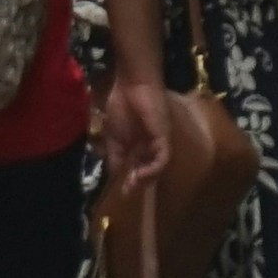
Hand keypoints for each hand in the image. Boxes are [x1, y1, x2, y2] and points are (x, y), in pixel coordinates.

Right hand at [100, 71, 177, 204]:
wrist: (131, 86)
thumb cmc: (121, 106)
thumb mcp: (113, 137)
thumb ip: (115, 156)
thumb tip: (114, 175)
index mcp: (139, 145)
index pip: (137, 167)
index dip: (130, 179)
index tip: (122, 191)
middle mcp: (152, 146)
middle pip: (149, 170)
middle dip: (139, 182)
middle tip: (128, 191)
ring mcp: (159, 142)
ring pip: (157, 167)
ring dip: (146, 178)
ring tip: (133, 184)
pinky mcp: (164, 138)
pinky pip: (162, 159)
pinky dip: (153, 169)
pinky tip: (140, 174)